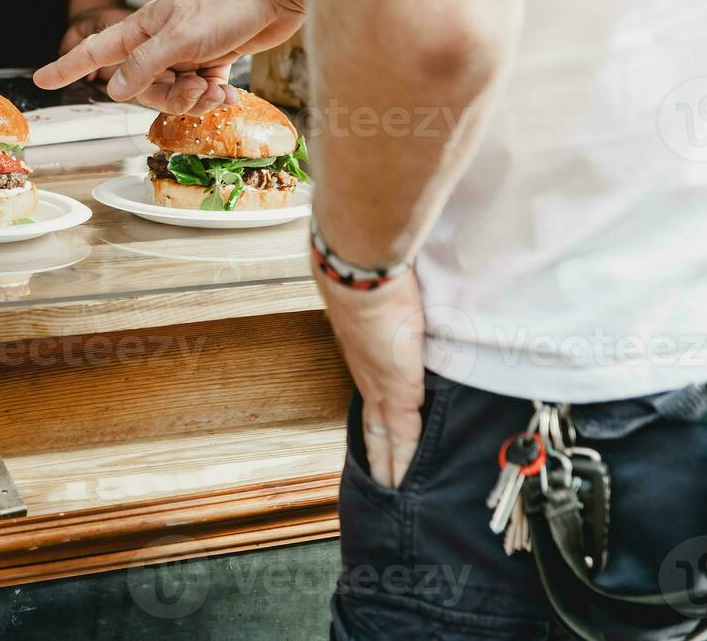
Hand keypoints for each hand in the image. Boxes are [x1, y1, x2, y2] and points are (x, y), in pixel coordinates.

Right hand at [33, 0, 305, 113]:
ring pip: (175, 94)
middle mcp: (161, 42)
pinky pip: (199, 91)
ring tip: (216, 88)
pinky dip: (213, 96)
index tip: (42, 78)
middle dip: (168, 98)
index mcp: (143, 29)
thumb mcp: (180, 38)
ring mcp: (187, 53)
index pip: (96, 51)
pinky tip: (228, 89)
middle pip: (142, 87)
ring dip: (195, 100)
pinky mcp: (212, 60)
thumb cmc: (228, 4)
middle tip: (193, 89)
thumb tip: (114, 90)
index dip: (68, 67)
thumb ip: (145, 65)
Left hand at [317, 269, 426, 488]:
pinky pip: (404, 435)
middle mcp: (367, 376)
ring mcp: (379, 385)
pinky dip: (406, 460)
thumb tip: (405, 307)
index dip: (376, 426)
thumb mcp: (386, 301)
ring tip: (393, 491)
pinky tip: (405, 481)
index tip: (378, 447)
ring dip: (390, 465)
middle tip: (382, 487)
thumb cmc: (372, 276)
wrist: (358, 273)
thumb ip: (396, 313)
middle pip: (373, 428)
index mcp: (365, 358)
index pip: (372, 402)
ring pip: (384, 438)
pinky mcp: (396, 389)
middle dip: (379, 458)